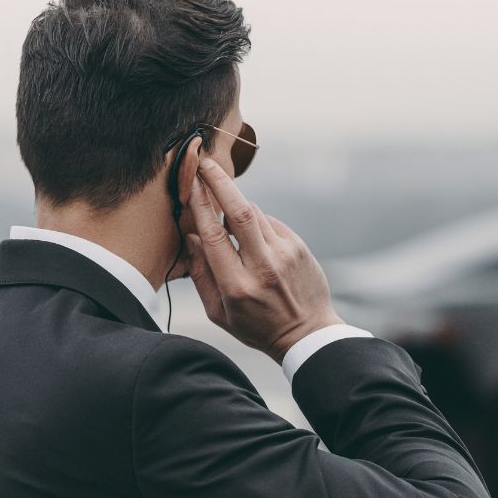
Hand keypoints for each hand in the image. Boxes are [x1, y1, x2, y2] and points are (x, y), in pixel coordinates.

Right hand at [184, 157, 343, 362]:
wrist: (307, 334)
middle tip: (206, 163)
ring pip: (254, 213)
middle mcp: (263, 266)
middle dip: (220, 182)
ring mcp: (285, 254)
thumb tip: (191, 237)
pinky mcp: (299, 247)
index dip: (200, 205)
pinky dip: (256, 222)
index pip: (214, 235)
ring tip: (225, 211)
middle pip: (239, 211)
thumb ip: (201, 275)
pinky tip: (253, 239)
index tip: (190, 183)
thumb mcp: (219, 313)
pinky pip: (270, 222)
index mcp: (237, 286)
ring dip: (236, 205)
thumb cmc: (257, 327)